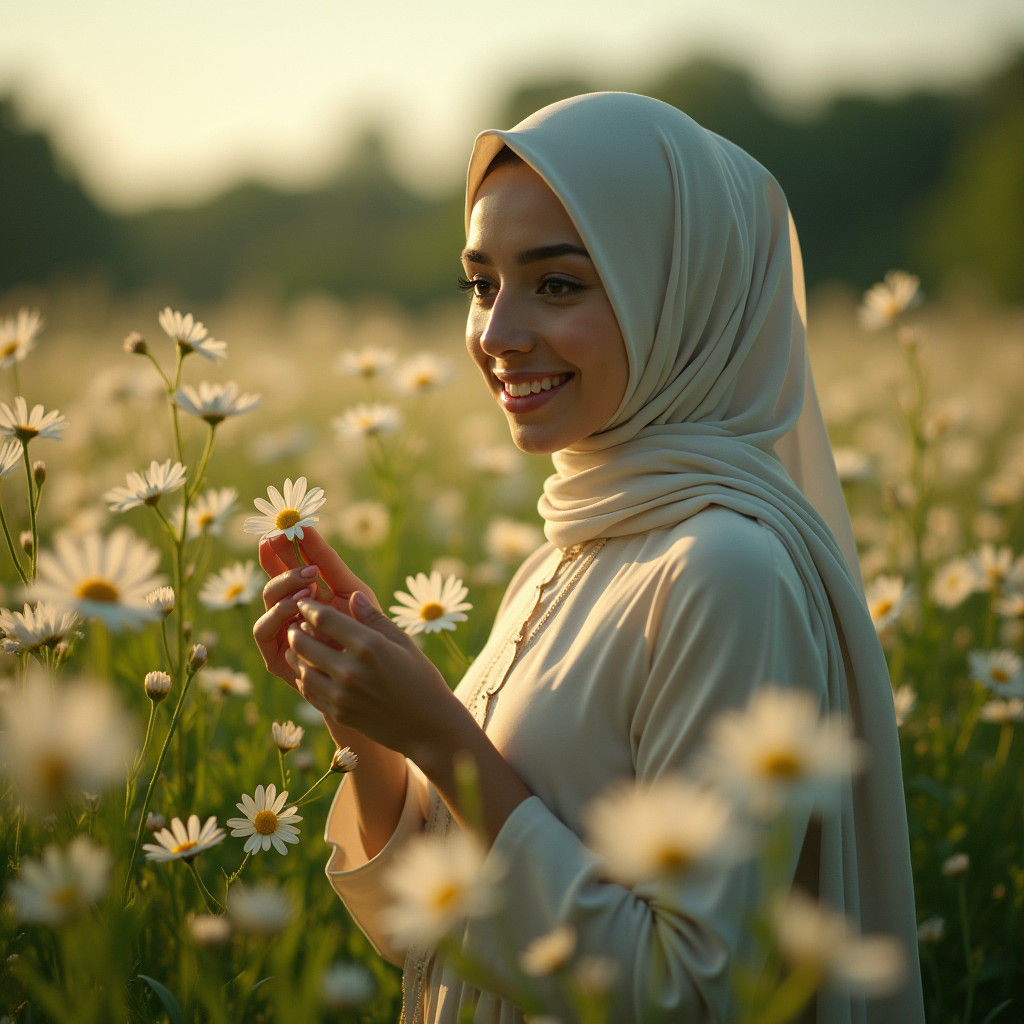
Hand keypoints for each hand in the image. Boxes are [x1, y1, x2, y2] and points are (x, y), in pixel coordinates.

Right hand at [252, 527, 378, 686]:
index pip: (294, 560)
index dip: (289, 542)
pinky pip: (264, 630)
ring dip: (283, 586)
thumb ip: (331, 565)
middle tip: (284, 541)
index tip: (289, 523)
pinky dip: (277, 616)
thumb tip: (311, 531)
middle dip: (276, 556)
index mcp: (311, 591)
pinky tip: (297, 608)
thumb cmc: (367, 637)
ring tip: (307, 581)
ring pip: (267, 599)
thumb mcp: (354, 594)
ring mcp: (281, 630)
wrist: (372, 686)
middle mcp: (291, 608)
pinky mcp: (275, 655)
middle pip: (274, 575)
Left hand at [286, 591, 461, 760]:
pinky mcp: (338, 714)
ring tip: (297, 645)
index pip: (325, 619)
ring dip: (295, 655)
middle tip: (294, 624)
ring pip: (302, 669)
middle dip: (295, 630)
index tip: (305, 603)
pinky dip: (303, 677)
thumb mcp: (403, 642)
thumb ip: (374, 618)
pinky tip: (307, 669)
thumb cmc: (421, 678)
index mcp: (369, 646)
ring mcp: (342, 695)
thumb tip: (353, 595)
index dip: (309, 608)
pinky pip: (309, 692)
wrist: (428, 726)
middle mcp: (351, 670)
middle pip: (304, 643)